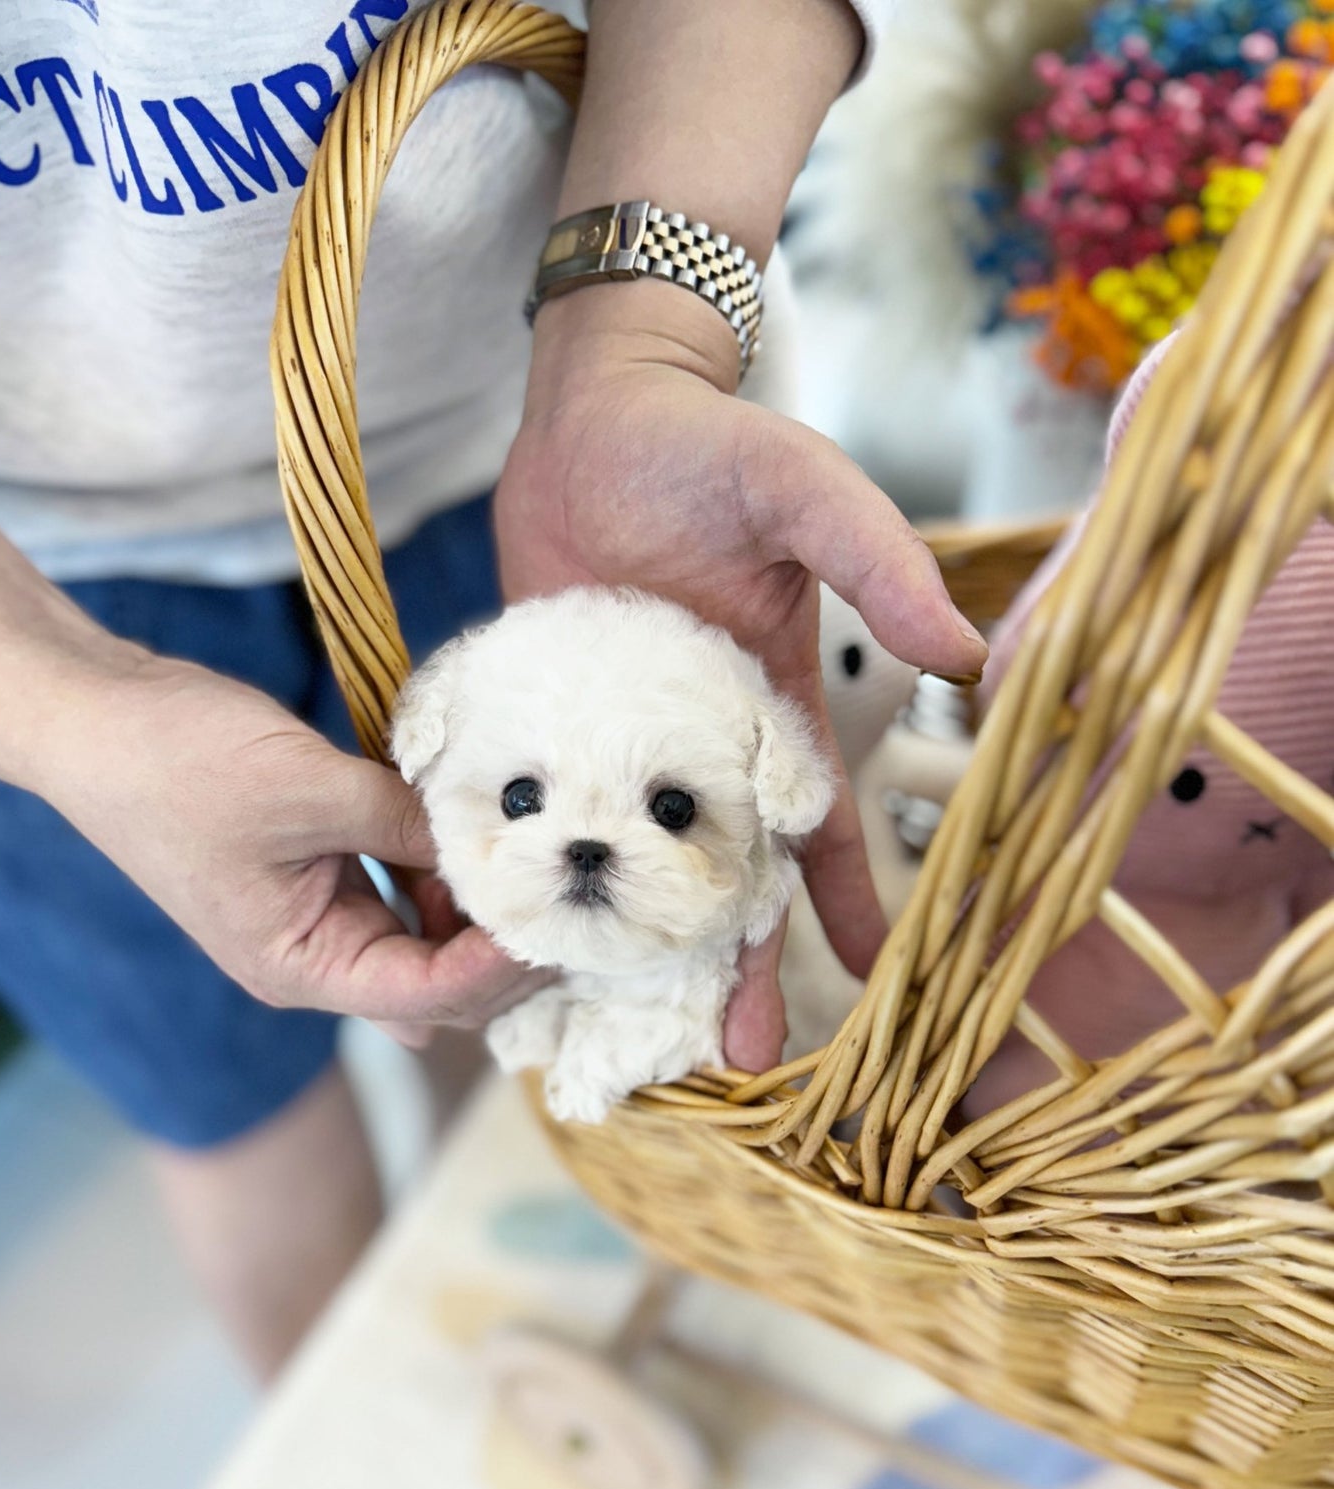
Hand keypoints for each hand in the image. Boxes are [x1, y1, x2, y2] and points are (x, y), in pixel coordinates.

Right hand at [41, 654, 549, 1046]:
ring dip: (478, 908)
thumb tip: (488, 843)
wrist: (92, 715)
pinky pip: (400, 892)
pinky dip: (441, 872)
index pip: (429, 996)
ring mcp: (314, 918)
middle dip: (503, 949)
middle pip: (436, 984)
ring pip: (425, 939)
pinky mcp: (317, 873)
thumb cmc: (176, 762)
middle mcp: (310, 958)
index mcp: (298, 967)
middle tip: (573, 899)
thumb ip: (406, 825)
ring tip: (539, 864)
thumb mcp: (309, 790)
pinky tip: (479, 838)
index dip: (501, 965)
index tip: (559, 918)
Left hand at [496, 287, 986, 1071]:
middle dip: (742, 965)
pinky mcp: (553, 726)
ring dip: (641, 946)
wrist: (598, 413)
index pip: (821, 831)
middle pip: (726, 877)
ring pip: (634, 866)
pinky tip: (536, 938)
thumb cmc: (712, 444)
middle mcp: (699, 748)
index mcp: (775, 714)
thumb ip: (880, 566)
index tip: (874, 983)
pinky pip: (555, 814)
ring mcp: (621, 744)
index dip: (845, 905)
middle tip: (748, 1060)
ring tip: (638, 1031)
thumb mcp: (807, 494)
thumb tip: (967, 659)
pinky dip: (553, 874)